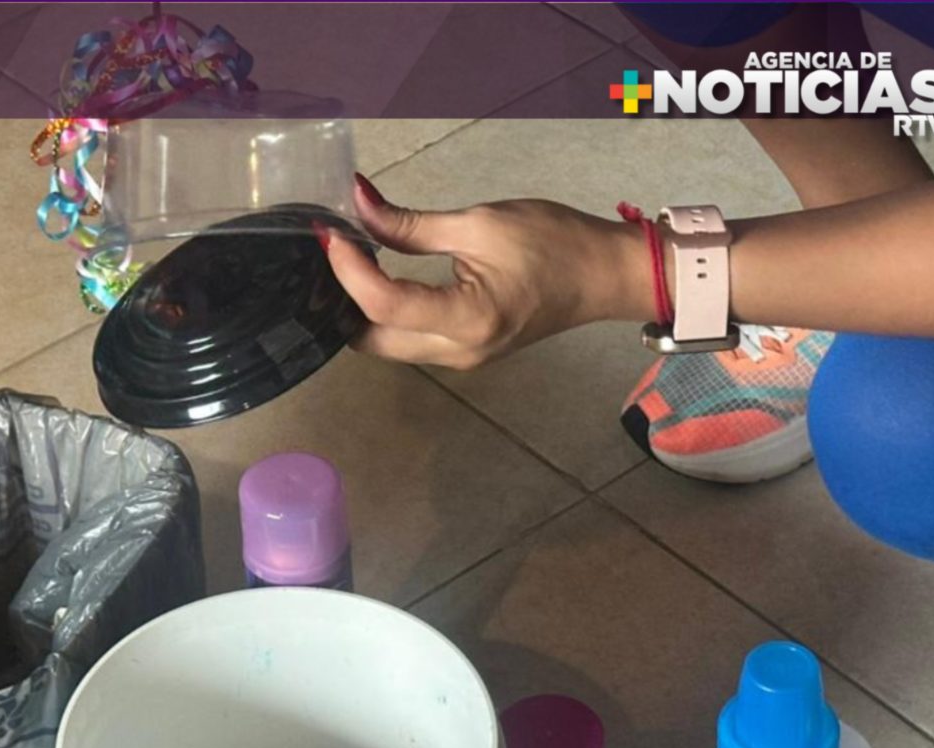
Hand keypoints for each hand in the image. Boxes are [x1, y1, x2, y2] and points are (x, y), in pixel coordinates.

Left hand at [318, 174, 649, 368]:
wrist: (603, 275)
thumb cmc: (554, 242)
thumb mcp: (479, 223)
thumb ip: (410, 223)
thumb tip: (356, 202)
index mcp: (467, 319)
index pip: (384, 304)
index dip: (347, 269)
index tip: (329, 232)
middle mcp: (458, 351)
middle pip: (371, 339)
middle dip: (341, 298)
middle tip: (331, 248)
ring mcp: (459, 358)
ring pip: (385, 345)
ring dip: (359, 306)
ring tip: (349, 258)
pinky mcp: (462, 352)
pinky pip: (406, 340)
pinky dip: (383, 313)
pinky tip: (375, 275)